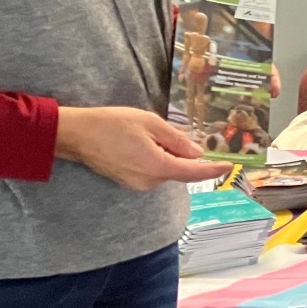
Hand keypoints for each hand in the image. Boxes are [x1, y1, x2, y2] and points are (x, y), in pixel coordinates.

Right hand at [56, 107, 222, 190]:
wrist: (76, 134)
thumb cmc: (112, 124)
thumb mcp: (150, 123)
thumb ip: (176, 139)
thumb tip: (196, 152)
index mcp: (157, 167)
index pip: (194, 172)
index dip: (213, 169)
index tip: (230, 166)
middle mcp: (149, 181)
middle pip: (179, 169)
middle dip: (183, 153)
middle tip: (171, 131)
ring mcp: (137, 184)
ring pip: (165, 169)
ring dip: (167, 154)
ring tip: (148, 133)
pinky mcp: (128, 181)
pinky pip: (152, 170)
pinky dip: (156, 157)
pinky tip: (142, 141)